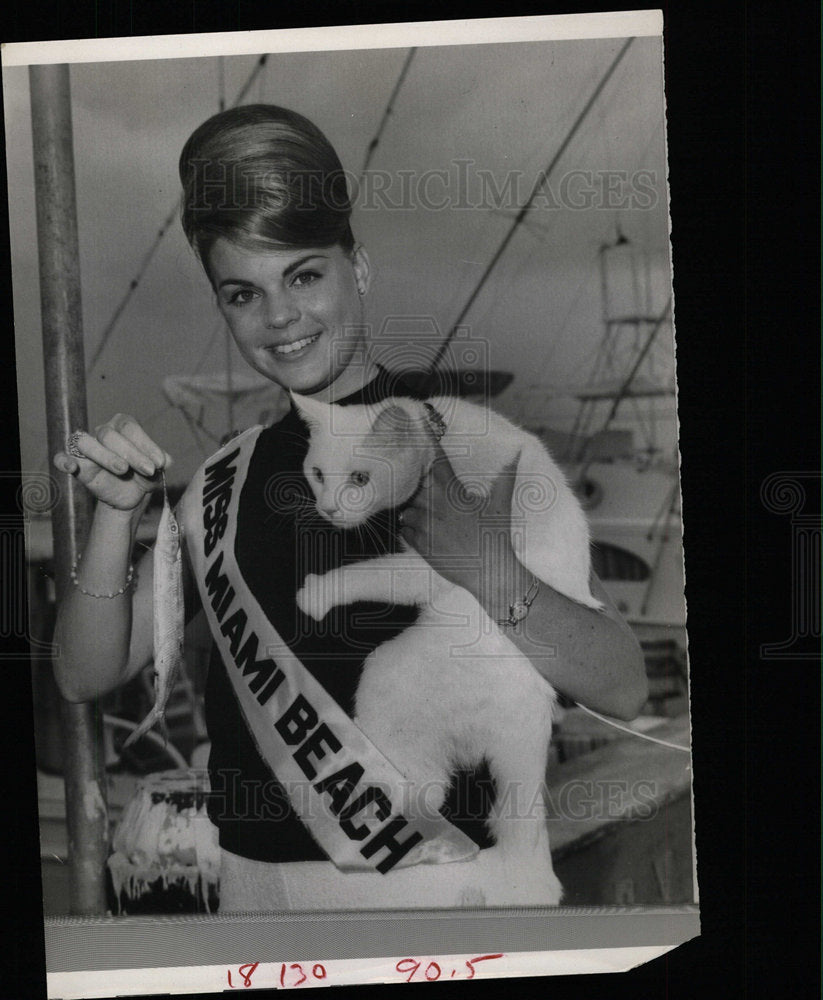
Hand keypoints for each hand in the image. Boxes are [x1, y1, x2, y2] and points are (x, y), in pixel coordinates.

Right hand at [52, 414, 171, 512]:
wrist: (132, 496)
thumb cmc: (144, 475)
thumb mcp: (157, 470)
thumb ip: (161, 462)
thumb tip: (166, 461)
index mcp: (123, 425)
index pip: (129, 427)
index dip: (145, 443)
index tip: (160, 463)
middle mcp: (103, 432)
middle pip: (109, 434)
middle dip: (131, 453)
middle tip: (148, 470)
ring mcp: (88, 448)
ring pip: (86, 443)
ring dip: (105, 456)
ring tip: (123, 470)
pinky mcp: (78, 466)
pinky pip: (62, 457)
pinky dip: (63, 460)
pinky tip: (72, 467)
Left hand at [399, 441, 526, 612]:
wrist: (489, 572)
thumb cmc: (496, 536)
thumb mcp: (501, 504)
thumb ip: (506, 476)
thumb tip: (518, 453)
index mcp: (454, 493)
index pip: (436, 460)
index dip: (428, 440)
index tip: (419, 423)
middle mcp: (436, 506)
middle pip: (414, 484)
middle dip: (414, 481)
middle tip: (419, 483)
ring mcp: (426, 526)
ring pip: (406, 507)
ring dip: (411, 506)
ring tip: (422, 510)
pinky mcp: (421, 545)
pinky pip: (404, 529)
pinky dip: (408, 526)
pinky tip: (418, 527)